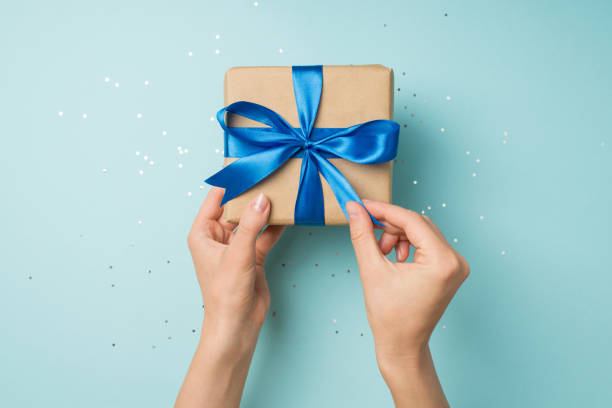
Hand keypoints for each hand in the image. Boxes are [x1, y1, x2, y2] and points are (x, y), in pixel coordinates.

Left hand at [188, 187, 283, 339]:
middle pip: (237, 207)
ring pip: (252, 219)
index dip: (232, 181)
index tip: (249, 165)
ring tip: (282, 190)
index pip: (217, 198)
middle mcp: (218, 237)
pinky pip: (264, 234)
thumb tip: (262, 198)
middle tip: (270, 175)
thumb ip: (251, 225)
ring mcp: (236, 246)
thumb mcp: (238, 255)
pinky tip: (288, 213)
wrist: (237, 325)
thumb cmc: (225, 294)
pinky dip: (275, 225)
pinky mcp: (253, 255)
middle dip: (252, 193)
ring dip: (265, 209)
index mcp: (203, 233)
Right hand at [346, 200, 468, 407]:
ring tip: (381, 254)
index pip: (412, 221)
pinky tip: (393, 259)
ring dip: (397, 236)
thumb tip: (353, 209)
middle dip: (390, 226)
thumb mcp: (372, 270)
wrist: (402, 346)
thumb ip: (362, 235)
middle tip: (367, 231)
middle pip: (418, 224)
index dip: (384, 210)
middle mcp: (455, 261)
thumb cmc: (390, 317)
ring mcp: (456, 266)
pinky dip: (407, 245)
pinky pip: (427, 244)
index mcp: (442, 262)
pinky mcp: (450, 270)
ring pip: (422, 232)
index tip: (362, 205)